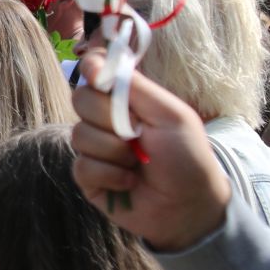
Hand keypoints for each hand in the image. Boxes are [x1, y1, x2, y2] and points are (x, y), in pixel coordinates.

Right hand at [69, 50, 235, 252]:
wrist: (189, 207)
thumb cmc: (188, 157)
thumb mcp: (169, 114)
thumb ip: (134, 86)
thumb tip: (93, 61)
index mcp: (126, 99)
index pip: (95, 70)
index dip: (91, 68)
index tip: (96, 73)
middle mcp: (105, 119)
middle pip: (80, 99)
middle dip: (108, 118)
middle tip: (137, 133)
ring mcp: (95, 147)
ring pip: (79, 135)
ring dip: (114, 151)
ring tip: (138, 163)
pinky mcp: (88, 176)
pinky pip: (81, 166)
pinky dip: (109, 175)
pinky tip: (129, 182)